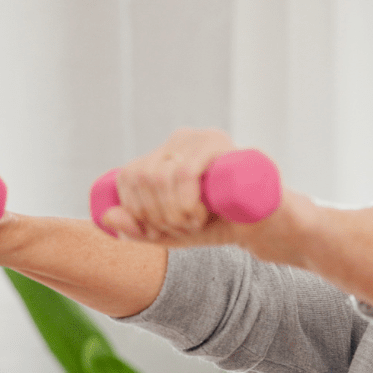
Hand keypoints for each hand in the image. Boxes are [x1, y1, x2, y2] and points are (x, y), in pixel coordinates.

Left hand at [99, 128, 310, 258]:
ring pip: (163, 174)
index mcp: (164, 153)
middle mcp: (182, 139)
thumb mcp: (171, 234)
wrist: (265, 225)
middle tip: (184, 228)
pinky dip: (186, 201)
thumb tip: (107, 217)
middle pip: (144, 176)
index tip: (159, 230)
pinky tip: (200, 216)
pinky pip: (187, 171)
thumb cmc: (218, 226)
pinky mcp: (227, 148)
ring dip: (173, 212)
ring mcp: (206, 138)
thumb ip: (137, 230)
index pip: (129, 175)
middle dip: (157, 215)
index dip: (135, 210)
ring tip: (196, 223)